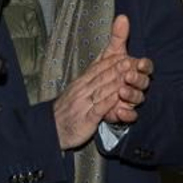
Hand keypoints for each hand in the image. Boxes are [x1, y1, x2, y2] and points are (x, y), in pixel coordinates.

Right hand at [52, 15, 153, 148]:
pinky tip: (118, 98)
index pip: (98, 69)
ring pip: (101, 90)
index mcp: (81, 83)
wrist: (51, 128)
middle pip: (101, 77)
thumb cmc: (67, 110)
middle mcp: (82, 91)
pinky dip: (108, 103)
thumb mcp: (77, 91)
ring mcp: (84, 104)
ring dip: (116, 82)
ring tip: (129, 75)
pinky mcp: (86, 119)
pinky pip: (98, 109)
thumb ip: (90, 79)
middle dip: (116, 68)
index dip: (111, 61)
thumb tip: (102, 66)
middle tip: (130, 60)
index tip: (124, 54)